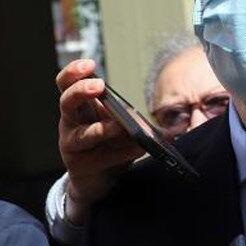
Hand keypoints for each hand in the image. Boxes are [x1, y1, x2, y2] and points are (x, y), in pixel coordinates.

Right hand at [56, 59, 142, 222]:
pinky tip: (139, 148)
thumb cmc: (106, 147)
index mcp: (79, 107)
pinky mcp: (80, 165)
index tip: (90, 64)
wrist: (96, 181)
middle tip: (98, 86)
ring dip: (102, 129)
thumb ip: (139, 121)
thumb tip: (179, 124)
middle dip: (81, 91)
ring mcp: (72, 145)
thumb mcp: (120, 128)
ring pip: (81, 134)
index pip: (67, 83)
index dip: (74, 72)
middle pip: (66, 101)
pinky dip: (122, 152)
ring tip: (119, 126)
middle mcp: (70, 123)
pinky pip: (102, 157)